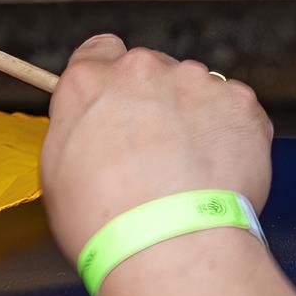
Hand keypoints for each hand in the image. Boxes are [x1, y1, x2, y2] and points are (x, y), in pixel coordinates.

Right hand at [40, 34, 273, 261]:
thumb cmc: (103, 220)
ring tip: (189, 168)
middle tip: (153, 150)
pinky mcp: (238, 102)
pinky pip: (233, 108)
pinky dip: (228, 132)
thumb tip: (92, 133)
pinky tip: (217, 169)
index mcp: (87, 82)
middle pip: (149, 69)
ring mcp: (193, 81)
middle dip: (152, 100)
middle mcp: (139, 70)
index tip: (114, 102)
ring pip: (194, 88)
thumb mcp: (57, 169)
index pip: (99, 51)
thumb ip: (78, 130)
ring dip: (191, 115)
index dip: (108, 79)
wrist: (167, 244)